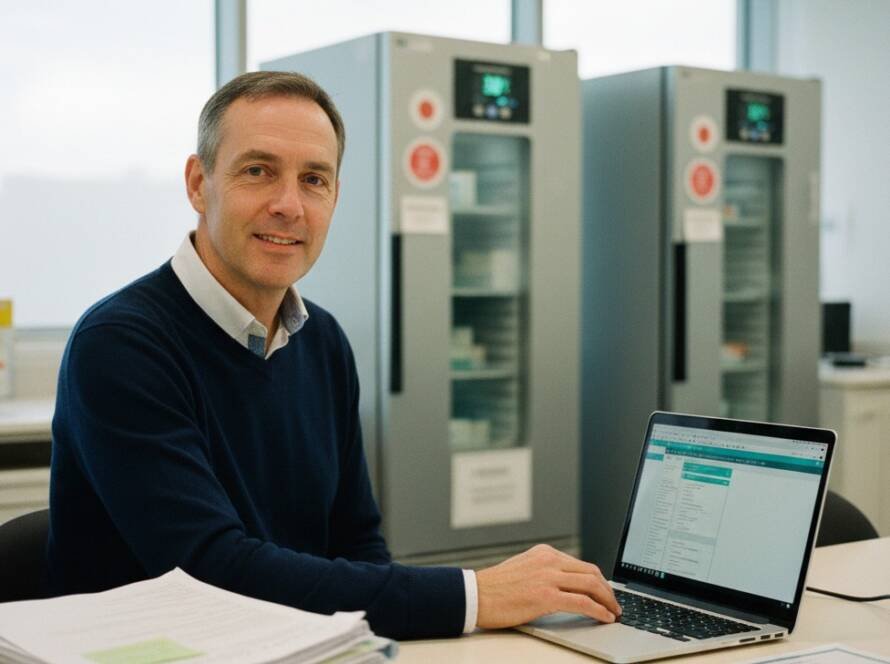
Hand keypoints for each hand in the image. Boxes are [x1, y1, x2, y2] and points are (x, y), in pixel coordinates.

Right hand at [475, 544, 620, 628]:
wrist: (475, 595)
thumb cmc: (495, 588)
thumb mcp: (523, 569)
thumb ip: (544, 572)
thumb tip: (566, 586)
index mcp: (544, 553)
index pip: (581, 564)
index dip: (598, 580)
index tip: (605, 591)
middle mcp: (548, 561)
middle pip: (591, 572)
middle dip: (607, 590)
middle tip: (614, 603)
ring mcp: (548, 577)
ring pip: (591, 585)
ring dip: (608, 600)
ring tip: (614, 612)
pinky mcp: (546, 596)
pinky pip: (582, 602)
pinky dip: (598, 610)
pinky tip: (604, 617)